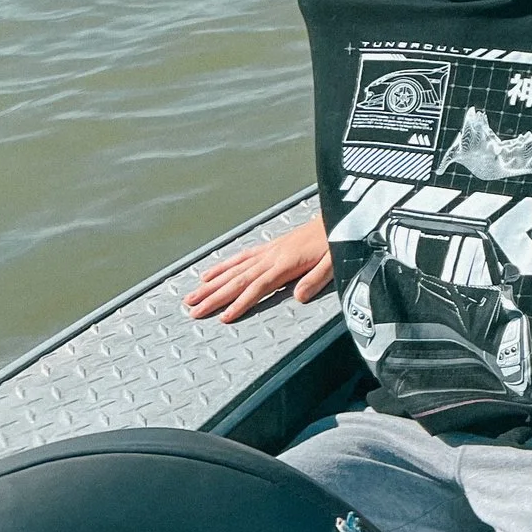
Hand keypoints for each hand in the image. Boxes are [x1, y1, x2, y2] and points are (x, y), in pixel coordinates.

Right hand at [186, 214, 331, 322]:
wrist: (340, 214)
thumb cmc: (337, 240)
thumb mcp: (334, 262)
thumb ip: (316, 279)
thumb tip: (299, 297)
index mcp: (287, 263)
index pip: (258, 287)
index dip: (241, 302)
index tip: (223, 317)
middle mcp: (272, 256)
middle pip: (239, 279)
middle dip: (215, 297)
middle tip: (193, 311)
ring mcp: (269, 250)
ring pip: (235, 269)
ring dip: (212, 284)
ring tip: (192, 297)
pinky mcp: (271, 245)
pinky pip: (242, 256)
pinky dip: (224, 265)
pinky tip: (209, 273)